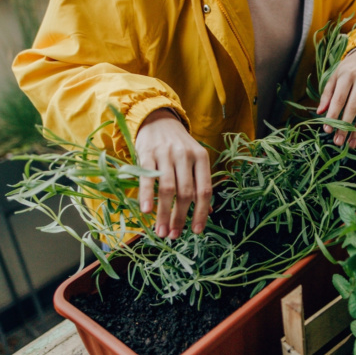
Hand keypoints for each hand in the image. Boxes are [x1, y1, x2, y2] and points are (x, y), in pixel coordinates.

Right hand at [135, 109, 211, 238]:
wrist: (157, 119)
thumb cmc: (178, 145)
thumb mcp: (194, 159)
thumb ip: (199, 183)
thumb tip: (208, 212)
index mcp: (201, 158)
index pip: (204, 190)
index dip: (201, 213)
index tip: (196, 231)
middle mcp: (186, 155)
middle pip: (185, 192)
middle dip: (180, 217)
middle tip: (174, 235)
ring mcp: (166, 154)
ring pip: (167, 189)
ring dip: (164, 214)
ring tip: (161, 231)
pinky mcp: (148, 154)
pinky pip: (148, 179)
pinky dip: (147, 197)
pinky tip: (146, 212)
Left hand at [317, 48, 355, 147]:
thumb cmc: (349, 69)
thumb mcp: (335, 76)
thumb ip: (327, 94)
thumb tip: (320, 112)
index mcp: (347, 76)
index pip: (339, 99)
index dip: (333, 115)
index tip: (327, 130)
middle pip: (353, 108)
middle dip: (345, 127)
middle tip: (338, 142)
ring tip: (351, 144)